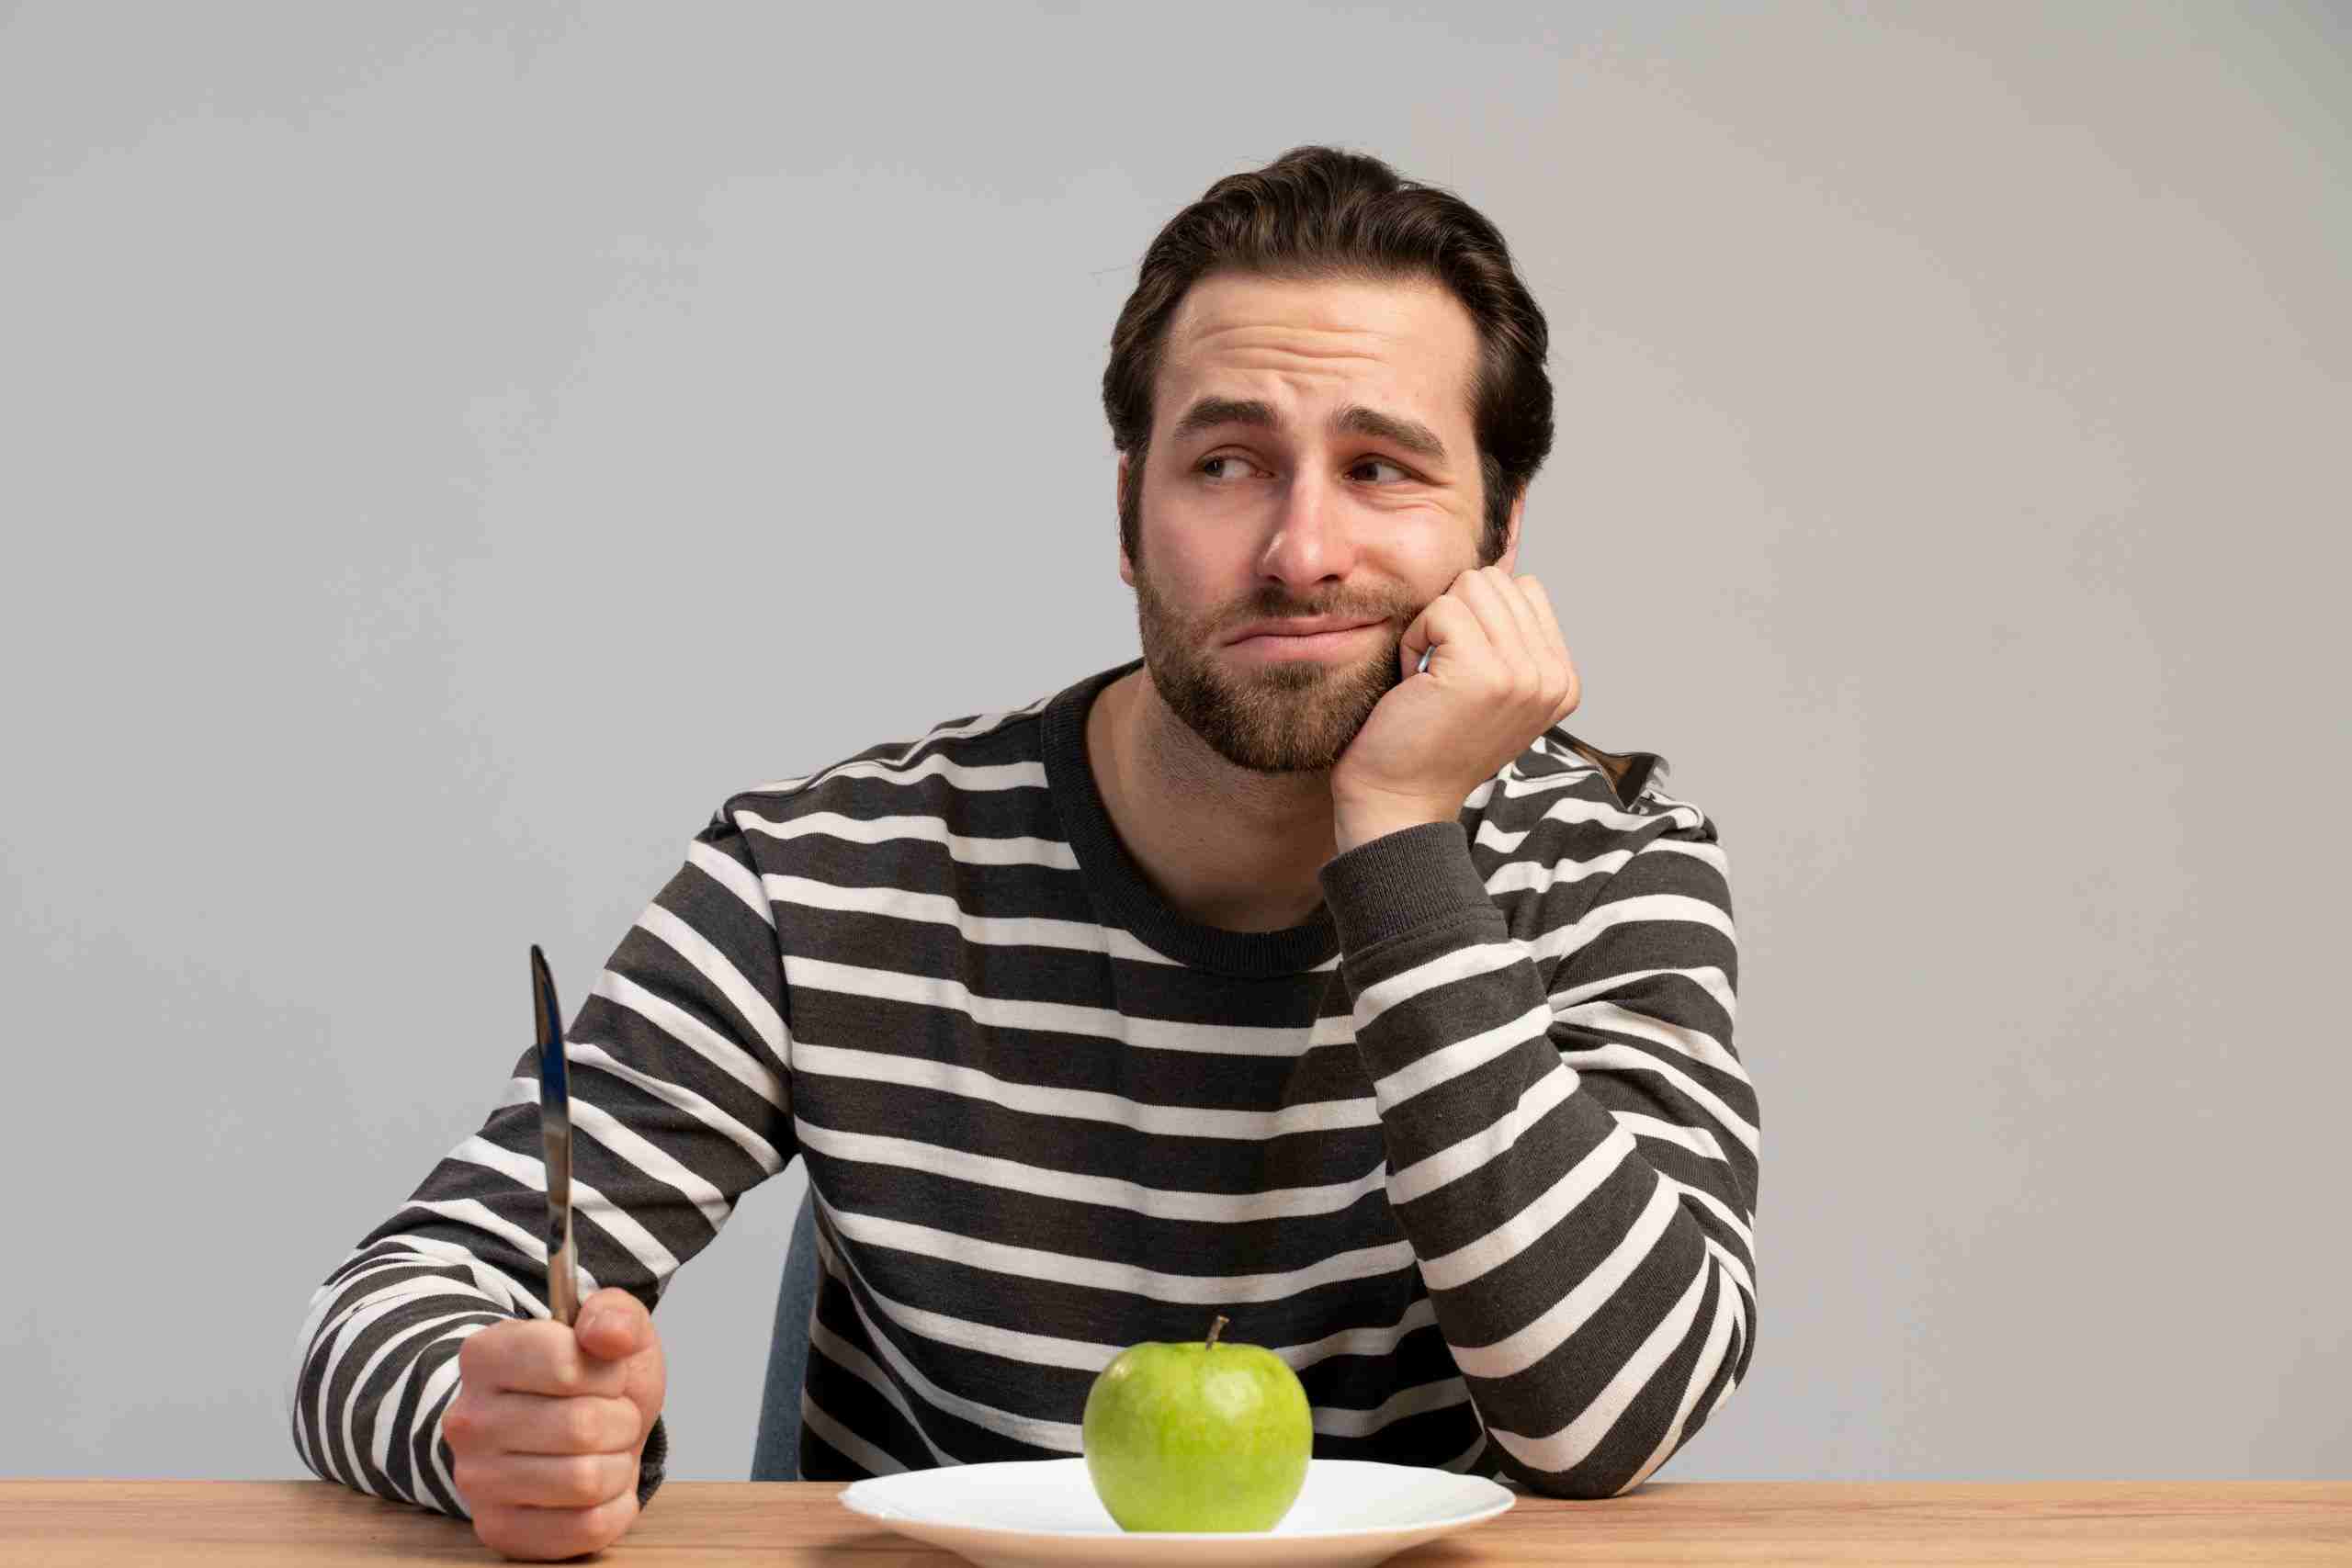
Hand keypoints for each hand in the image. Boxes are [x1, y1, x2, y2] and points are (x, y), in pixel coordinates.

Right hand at [446, 1287, 667, 1561]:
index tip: (602, 1373)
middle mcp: (467, 1420)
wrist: (577, 1431)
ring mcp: (475, 1481)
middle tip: (611, 1416)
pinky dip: (615, 1507)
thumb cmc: (593, 1379)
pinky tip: (600, 1488)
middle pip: (583, 1427)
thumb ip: (615, 1315)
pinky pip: (586, 1529)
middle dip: (621, 1420)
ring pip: (586, 1481)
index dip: (607, 1372)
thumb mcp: (612, 1329)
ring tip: (602, 1449)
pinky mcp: (498, 1530)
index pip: (566, 1365)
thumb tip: (609, 1335)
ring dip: (618, 1463)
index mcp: (484, 1355)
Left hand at [1330, 565, 1579, 849]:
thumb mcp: (1490, 687)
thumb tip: (1502, 566)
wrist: (1399, 801)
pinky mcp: (1483, 672)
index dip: (1476, 618)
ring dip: (1433, 626)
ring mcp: (1524, 675)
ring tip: (1430, 679)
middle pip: (1496, 581)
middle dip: (1454, 617)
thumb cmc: (1429, 740)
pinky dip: (1414, 640)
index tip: (1460, 674)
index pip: (1525, 590)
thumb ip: (1510, 637)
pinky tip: (1415, 684)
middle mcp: (1554, 678)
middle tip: (1439, 676)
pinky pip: (1440, 609)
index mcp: (1563, 680)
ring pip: (1470, 586)